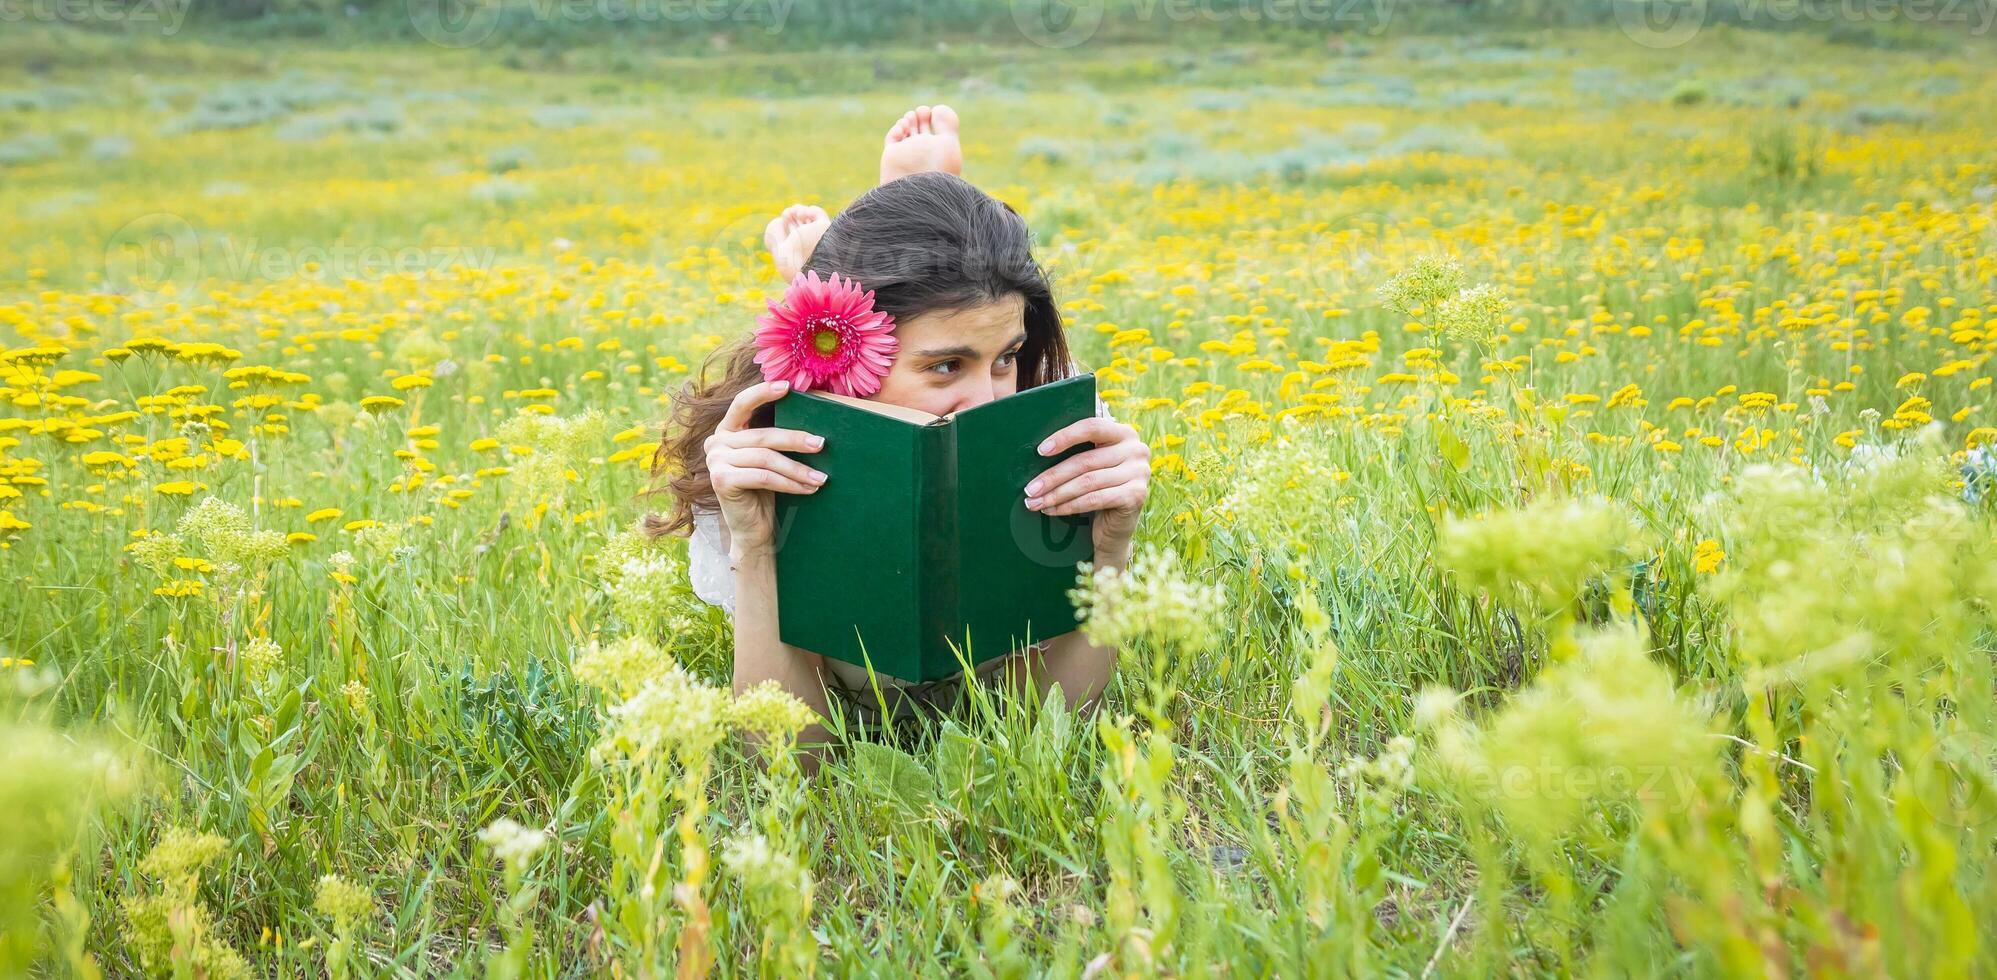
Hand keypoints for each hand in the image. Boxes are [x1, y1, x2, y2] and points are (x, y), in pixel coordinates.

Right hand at [706, 380, 826, 555]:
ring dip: (798, 469)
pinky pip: (764, 477)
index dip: (763, 392)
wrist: (753, 530)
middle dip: (796, 439)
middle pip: (763, 436)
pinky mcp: (721, 480)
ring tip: (821, 478)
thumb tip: (812, 424)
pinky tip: (808, 489)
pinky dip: (789, 483)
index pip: (741, 403)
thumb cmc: (766, 492)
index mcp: (726, 431)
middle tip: (822, 444)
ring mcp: (715, 461)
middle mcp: (716, 443)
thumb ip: (775, 439)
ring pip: (766, 458)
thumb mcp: (769, 460)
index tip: (788, 386)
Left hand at [1024, 416, 1148, 557]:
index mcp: (1124, 433)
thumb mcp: (1090, 466)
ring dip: (1056, 494)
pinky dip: (1069, 506)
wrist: (1116, 527)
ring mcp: (1140, 473)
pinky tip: (1052, 510)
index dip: (1065, 437)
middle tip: (1030, 489)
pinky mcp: (1137, 496)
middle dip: (1052, 476)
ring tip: (1035, 502)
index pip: (1092, 427)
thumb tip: (1040, 450)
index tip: (1040, 451)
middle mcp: (1137, 449)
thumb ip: (1077, 452)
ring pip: (1087, 482)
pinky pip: (1094, 499)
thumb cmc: (1097, 489)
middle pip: (1086, 460)